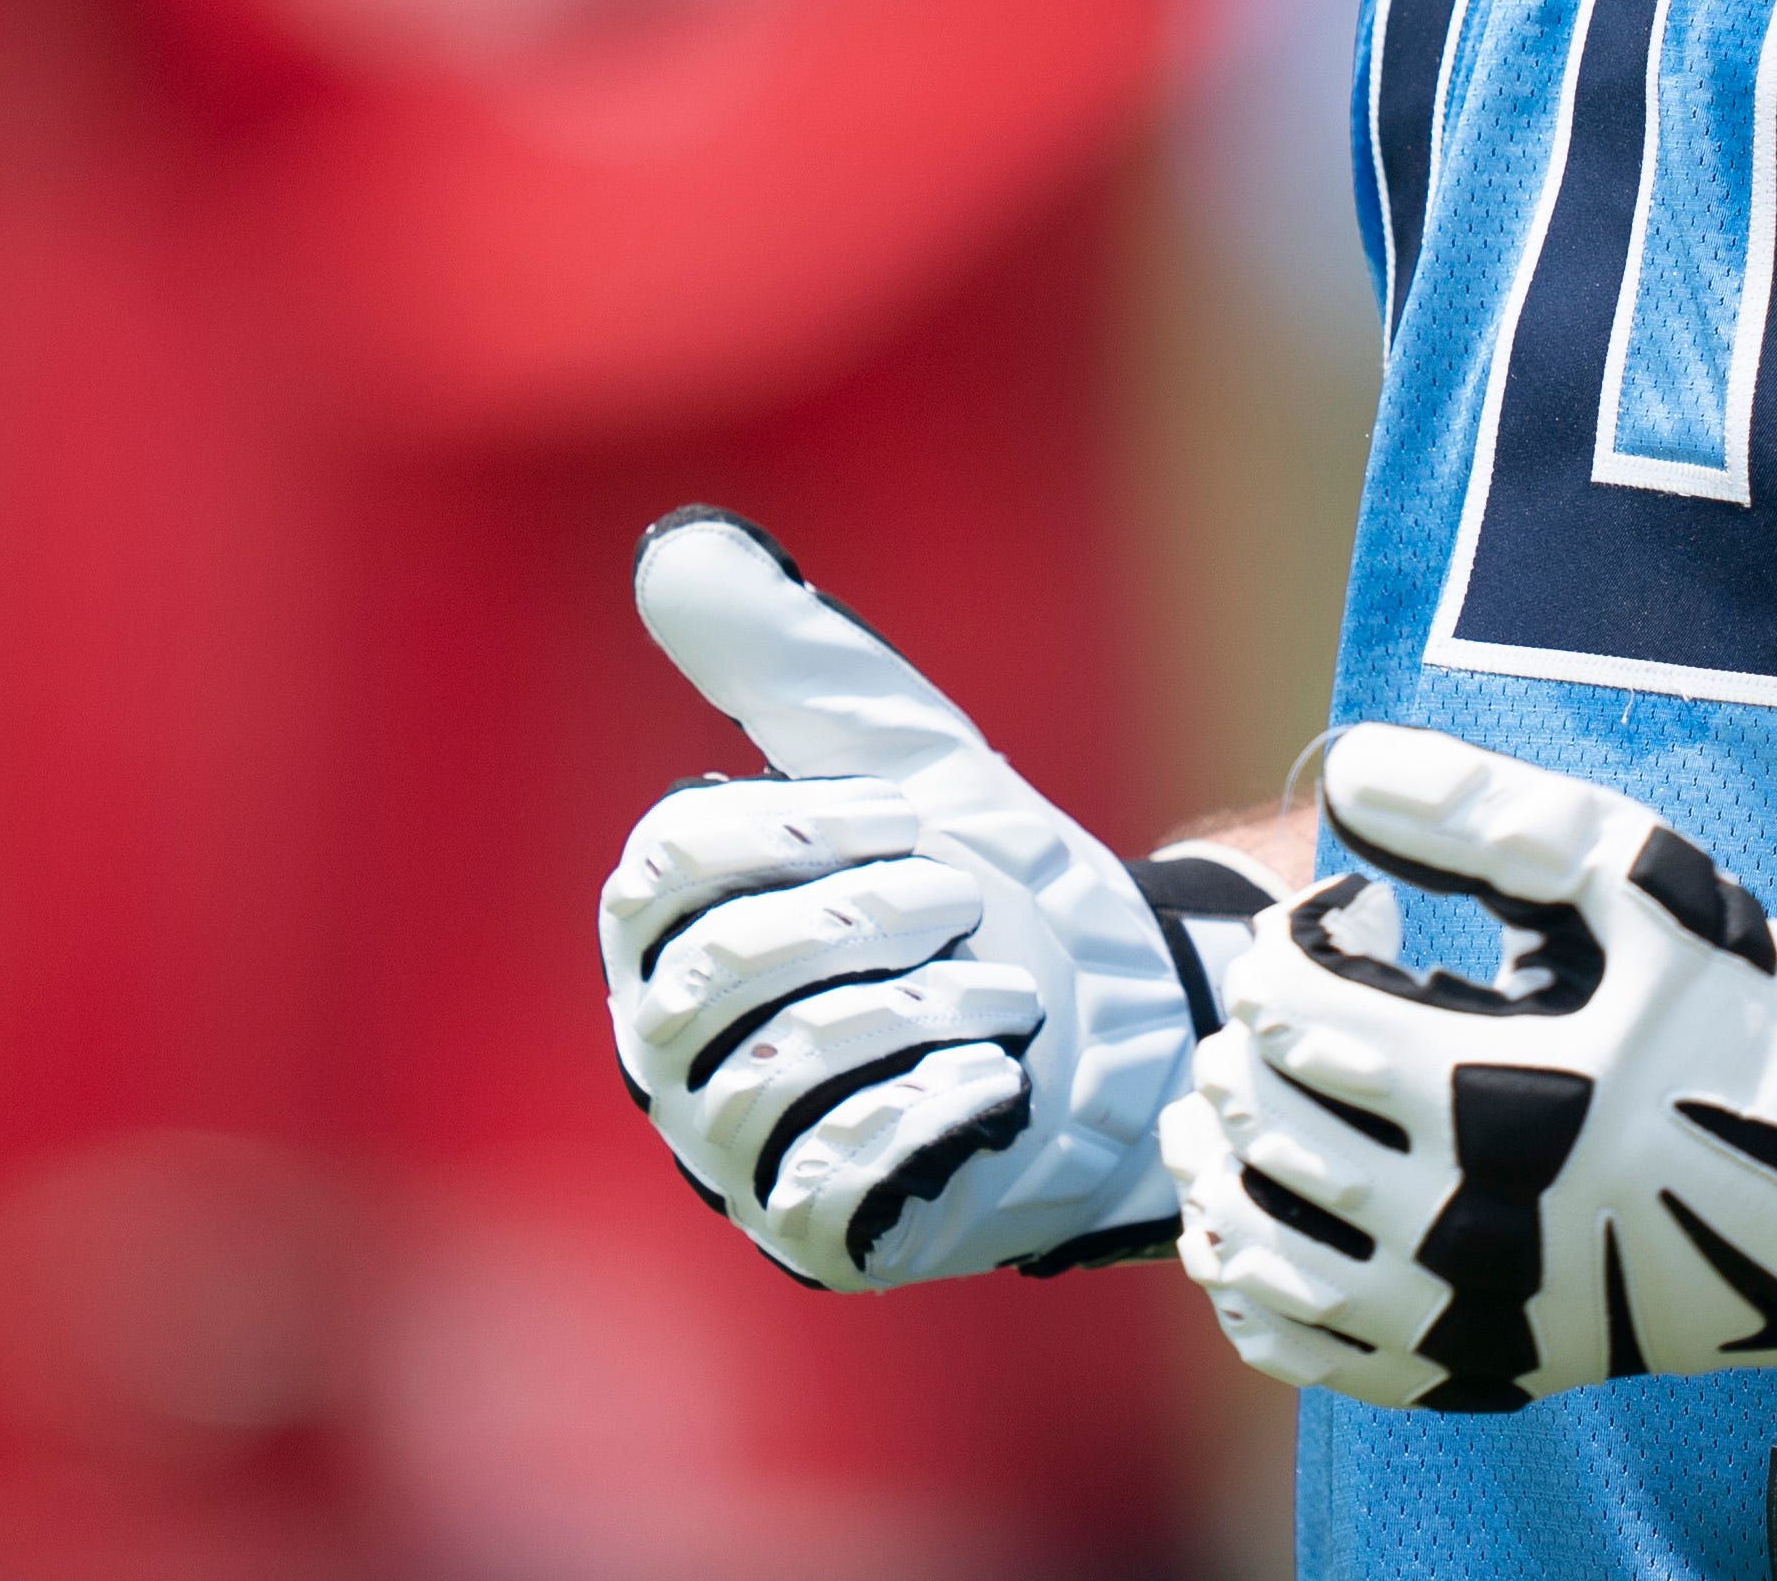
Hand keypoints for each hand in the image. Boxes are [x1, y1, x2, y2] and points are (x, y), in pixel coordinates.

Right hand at [598, 510, 1264, 1289]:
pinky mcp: (814, 1231)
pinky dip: (931, 1111)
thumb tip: (672, 546)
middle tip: (968, 900)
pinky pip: (830, 1179)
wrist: (1111, 1013)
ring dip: (919, 1011)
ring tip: (1005, 989)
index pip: (668, 868)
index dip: (800, 831)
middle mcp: (667, 1044)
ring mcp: (732, 1147)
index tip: (913, 815)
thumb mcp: (890, 746)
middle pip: (722, 973)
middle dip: (870, 918)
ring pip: (779, 1073)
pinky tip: (998, 1075)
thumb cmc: (979, 875)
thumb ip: (779, 651)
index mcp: (664, 924)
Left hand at [1164, 724, 1776, 1408]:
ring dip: (1224, 1168)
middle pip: (1273, 1130)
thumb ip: (1488, 813)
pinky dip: (1253, 1292)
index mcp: (1497, 1089)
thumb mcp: (1635, 880)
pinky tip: (1246, 1228)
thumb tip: (1347, 763)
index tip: (1340, 916)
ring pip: (1271, 1254)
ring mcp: (1469, 1314)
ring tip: (1232, 1101)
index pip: (1301, 1015)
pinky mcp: (1479, 1373)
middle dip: (1248, 1049)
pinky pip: (1315, 1354)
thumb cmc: (1734, 1010)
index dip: (1289, 945)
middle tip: (1275, 1002)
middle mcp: (1471, 1223)